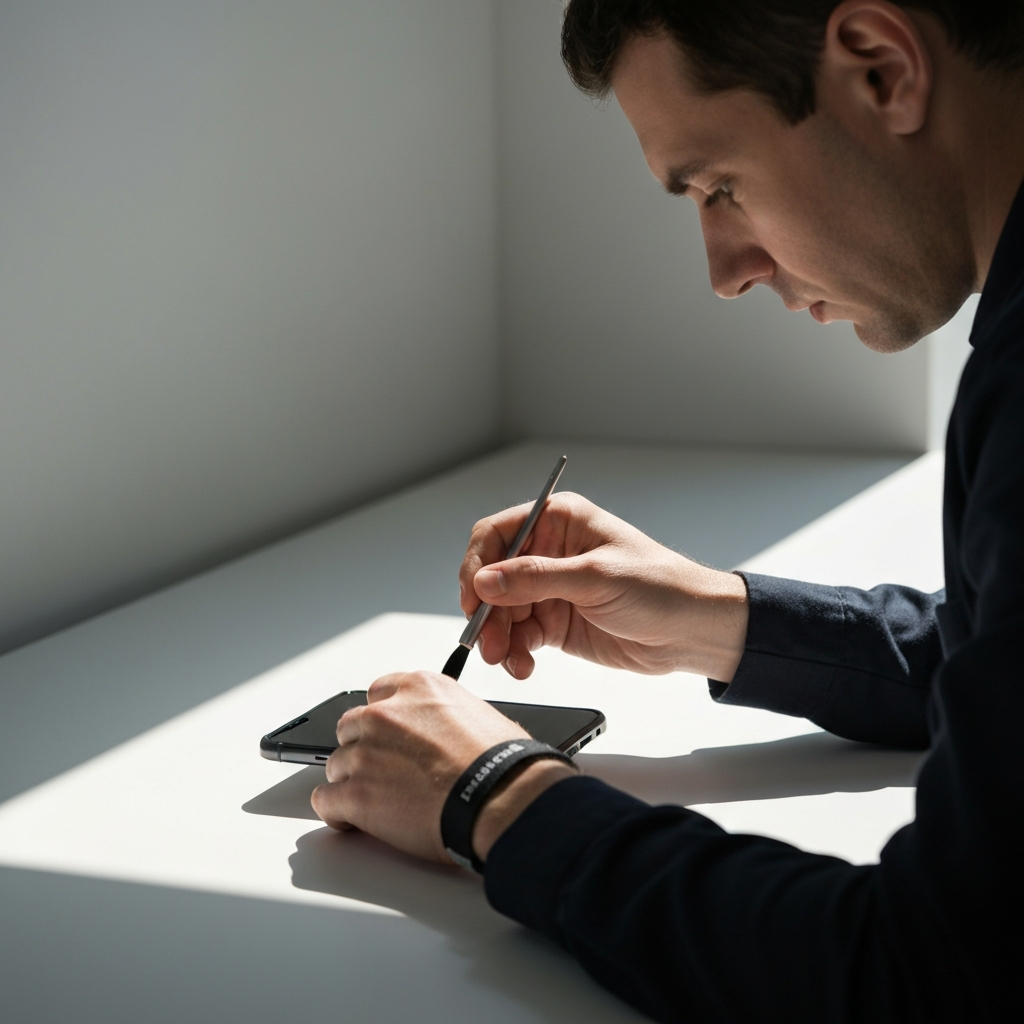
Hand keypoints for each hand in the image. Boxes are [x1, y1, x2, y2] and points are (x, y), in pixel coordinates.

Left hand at [310, 671, 572, 862]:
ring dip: (353, 781)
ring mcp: (366, 753)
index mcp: (418, 688)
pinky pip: (325, 801)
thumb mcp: (477, 713)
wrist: (499, 798)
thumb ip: (443, 714)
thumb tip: (439, 731)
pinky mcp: (355, 793)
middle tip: (386, 772)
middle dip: (365, 749)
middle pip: (352, 728)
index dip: (385, 721)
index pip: (379, 694)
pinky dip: (337, 812)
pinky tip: (353, 819)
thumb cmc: (501, 764)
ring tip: (380, 801)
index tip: (390, 736)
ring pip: (337, 765)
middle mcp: (386, 714)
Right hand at [460, 492, 748, 681]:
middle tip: (488, 641)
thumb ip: (536, 578)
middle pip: (493, 578)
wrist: (693, 631)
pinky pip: (519, 636)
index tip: (474, 597)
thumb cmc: (660, 587)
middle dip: (487, 612)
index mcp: (559, 522)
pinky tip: (523, 665)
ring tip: (508, 660)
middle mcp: (549, 552)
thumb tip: (486, 581)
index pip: (497, 534)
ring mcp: (551, 589)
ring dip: (499, 638)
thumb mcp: (595, 578)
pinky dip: (515, 653)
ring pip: (502, 612)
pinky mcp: (555, 622)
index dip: (478, 565)